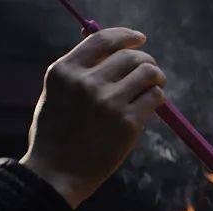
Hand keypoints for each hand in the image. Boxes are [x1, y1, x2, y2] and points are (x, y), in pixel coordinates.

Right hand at [20, 28, 166, 207]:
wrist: (57, 172)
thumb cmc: (57, 134)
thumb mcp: (55, 94)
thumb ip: (79, 71)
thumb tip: (112, 50)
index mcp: (64, 71)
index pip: (103, 40)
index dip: (126, 36)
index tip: (139, 39)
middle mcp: (86, 82)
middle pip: (130, 56)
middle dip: (146, 61)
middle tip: (150, 72)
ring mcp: (108, 102)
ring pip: (149, 73)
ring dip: (156, 77)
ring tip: (155, 85)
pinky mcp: (127, 123)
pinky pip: (154, 97)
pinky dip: (157, 98)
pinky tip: (151, 105)